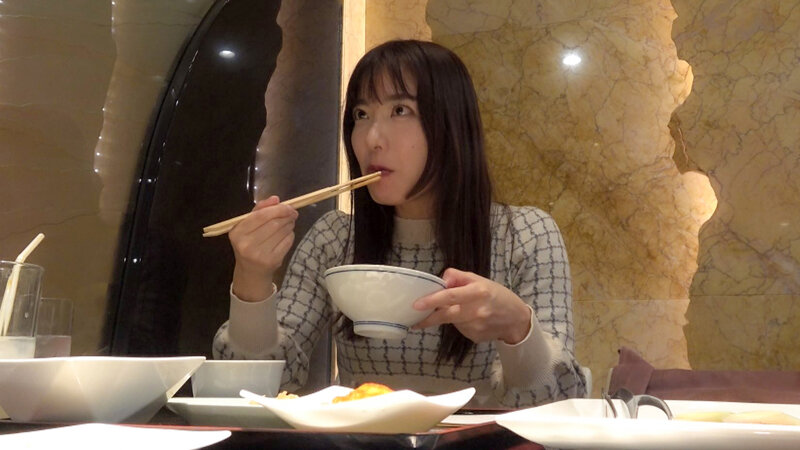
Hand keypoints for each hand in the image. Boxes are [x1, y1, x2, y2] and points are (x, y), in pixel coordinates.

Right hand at [229, 196, 298, 300]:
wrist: (251, 271)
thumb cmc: (249, 243)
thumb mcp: (247, 226)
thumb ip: (259, 210)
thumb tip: (275, 199)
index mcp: (238, 233)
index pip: (261, 216)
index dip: (277, 209)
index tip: (288, 206)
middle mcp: (247, 244)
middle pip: (274, 224)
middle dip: (287, 216)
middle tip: (292, 213)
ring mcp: (260, 254)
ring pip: (283, 232)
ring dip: (290, 224)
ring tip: (289, 222)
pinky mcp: (273, 261)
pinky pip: (288, 242)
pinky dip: (290, 235)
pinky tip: (287, 234)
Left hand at [411, 268, 531, 343]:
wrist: (516, 319)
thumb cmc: (497, 295)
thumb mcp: (480, 280)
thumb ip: (459, 277)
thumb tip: (442, 280)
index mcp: (478, 292)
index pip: (451, 296)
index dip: (433, 300)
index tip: (417, 305)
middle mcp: (477, 311)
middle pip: (446, 315)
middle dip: (428, 318)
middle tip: (414, 320)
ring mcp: (477, 326)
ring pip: (453, 322)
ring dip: (450, 317)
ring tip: (464, 311)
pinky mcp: (475, 337)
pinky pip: (460, 329)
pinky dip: (460, 324)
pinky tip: (472, 320)